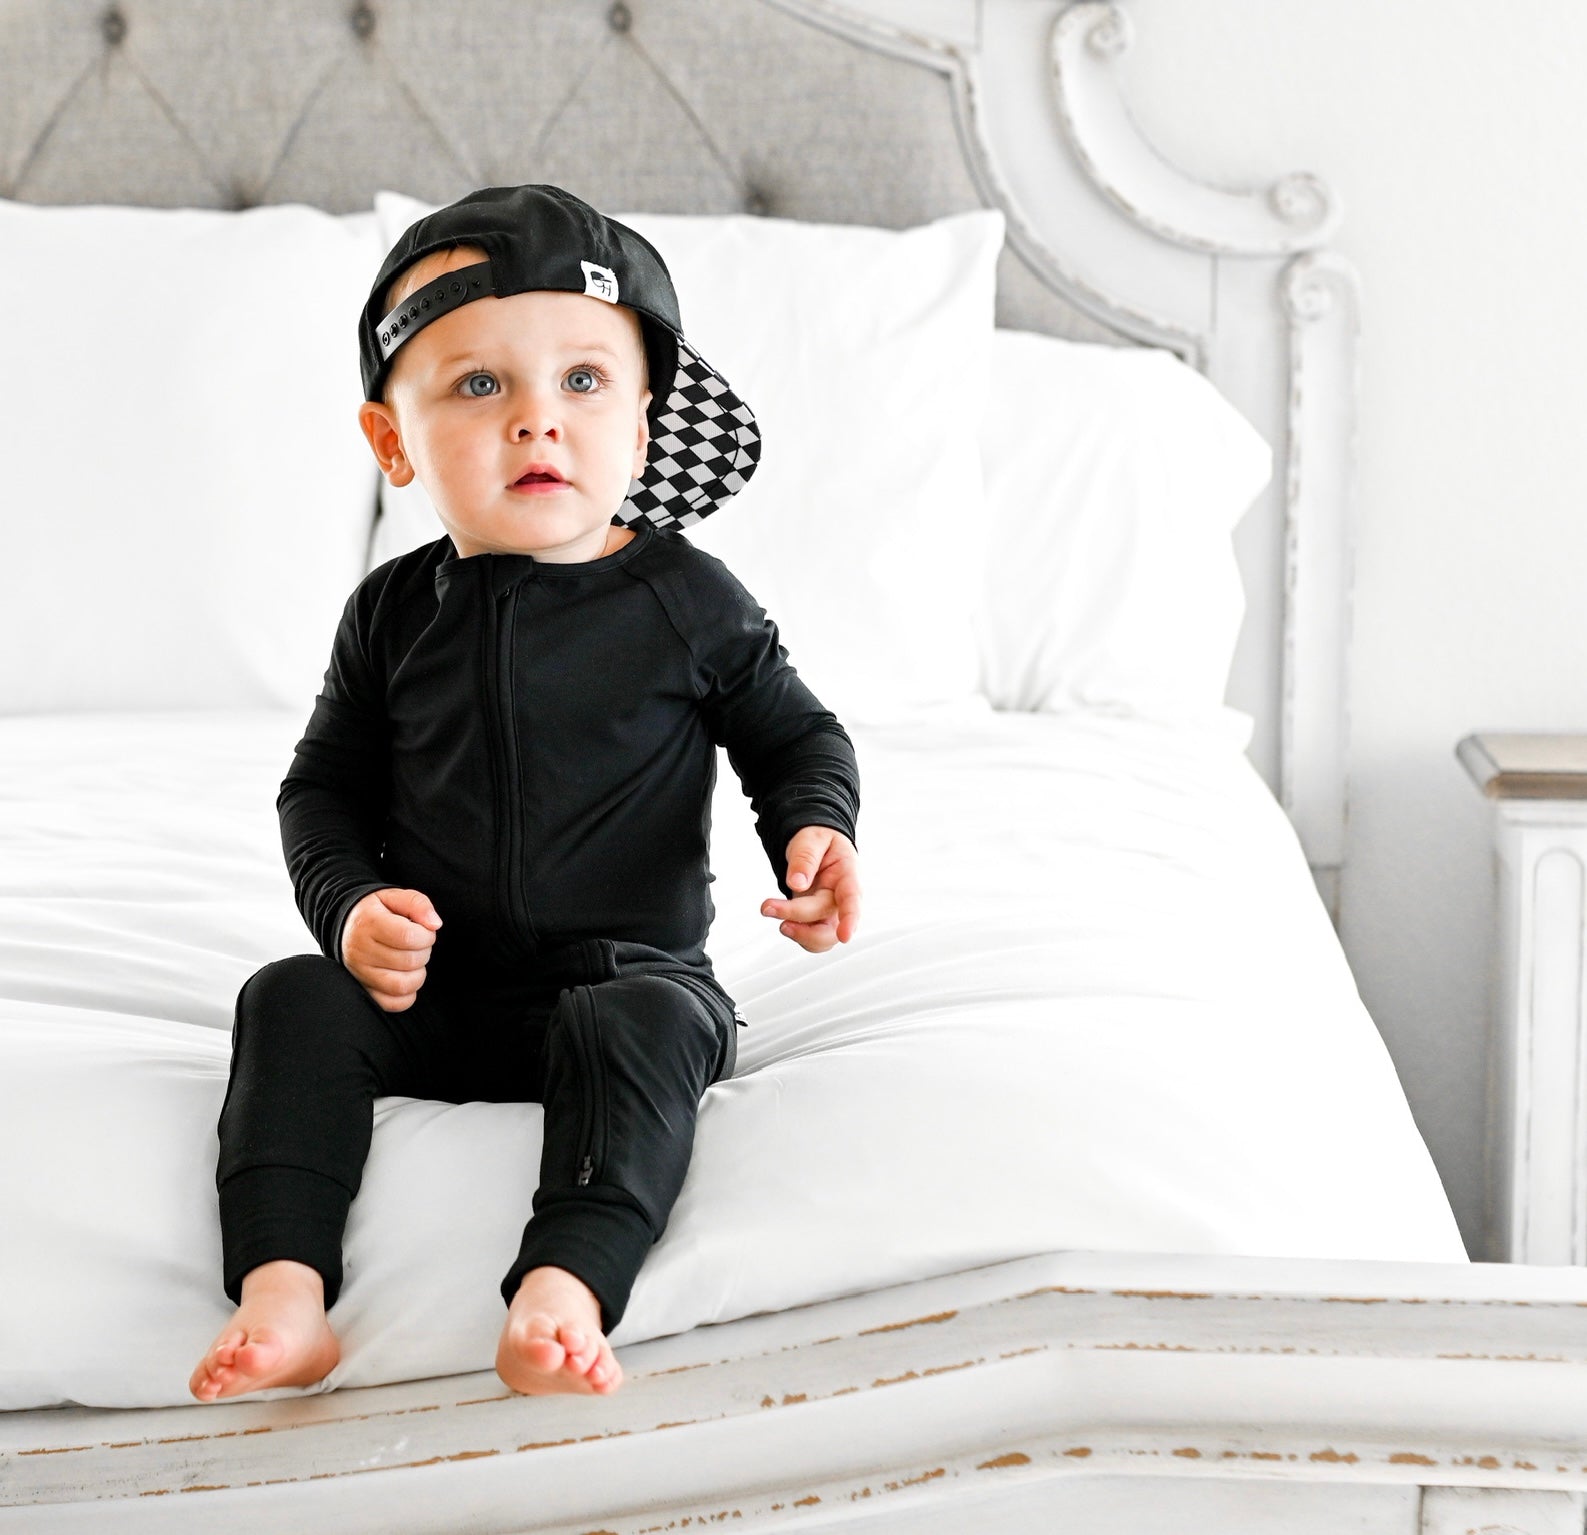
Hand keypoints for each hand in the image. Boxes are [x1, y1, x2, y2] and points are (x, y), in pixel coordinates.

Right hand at [340, 887, 442, 1011]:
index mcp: (369, 923)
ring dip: (418, 974)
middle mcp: (360, 950)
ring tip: (412, 961)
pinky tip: (406, 977)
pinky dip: (407, 995)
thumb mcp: (395, 896)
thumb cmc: (378, 912)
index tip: (424, 931)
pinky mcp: (363, 989)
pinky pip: (391, 1003)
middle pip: (409, 961)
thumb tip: (435, 925)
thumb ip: (418, 904)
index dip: (426, 936)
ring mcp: (359, 973)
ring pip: (401, 986)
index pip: (408, 937)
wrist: (347, 925)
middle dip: (424, 952)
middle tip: (417, 945)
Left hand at [761, 826, 860, 952]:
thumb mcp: (811, 839)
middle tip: (768, 906)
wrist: (816, 845)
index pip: (853, 899)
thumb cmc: (819, 840)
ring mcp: (830, 912)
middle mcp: (841, 898)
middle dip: (798, 918)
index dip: (851, 919)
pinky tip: (780, 915)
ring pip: (822, 938)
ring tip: (770, 911)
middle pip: (829, 922)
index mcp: (848, 875)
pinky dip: (795, 932)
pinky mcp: (817, 918)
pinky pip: (811, 937)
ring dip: (797, 933)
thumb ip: (805, 859)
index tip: (845, 935)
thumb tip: (796, 884)